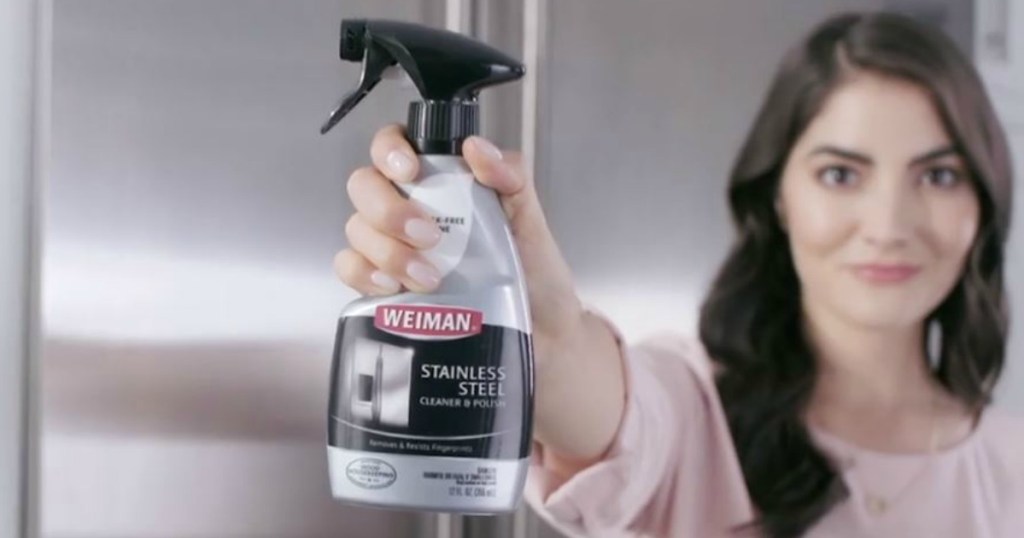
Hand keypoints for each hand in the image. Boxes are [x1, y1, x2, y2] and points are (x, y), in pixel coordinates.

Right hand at [333, 124, 583, 351]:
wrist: (539, 334)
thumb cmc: (534, 274)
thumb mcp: (530, 220)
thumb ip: (511, 177)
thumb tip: (477, 149)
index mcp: (440, 183)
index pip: (394, 146)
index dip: (389, 150)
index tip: (410, 171)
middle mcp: (409, 208)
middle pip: (364, 186)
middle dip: (388, 209)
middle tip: (429, 236)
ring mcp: (392, 246)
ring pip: (357, 229)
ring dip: (387, 251)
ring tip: (429, 277)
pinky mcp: (384, 285)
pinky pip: (350, 268)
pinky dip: (364, 274)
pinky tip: (393, 287)